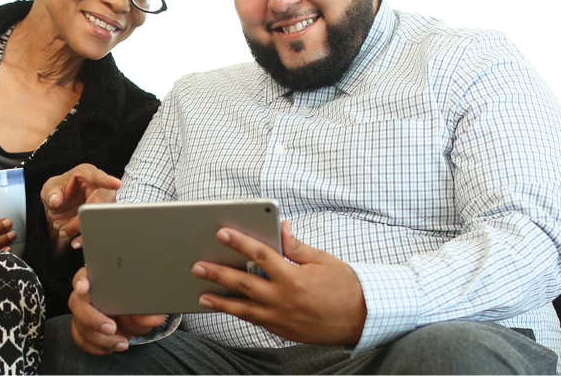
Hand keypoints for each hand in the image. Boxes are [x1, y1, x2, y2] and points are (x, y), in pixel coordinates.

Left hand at [41, 164, 120, 250]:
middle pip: (98, 204)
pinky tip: (77, 241)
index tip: (116, 183)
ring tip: (65, 234)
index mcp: (88, 174)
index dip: (108, 181)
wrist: (60, 206)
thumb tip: (55, 200)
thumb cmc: (58, 192)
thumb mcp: (49, 189)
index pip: (98, 177)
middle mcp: (101, 187)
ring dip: (84, 230)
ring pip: (102, 218)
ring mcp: (106, 203)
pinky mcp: (105, 217)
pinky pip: (101, 228)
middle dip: (82, 219)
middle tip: (65, 230)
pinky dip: (88, 237)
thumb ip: (50, 193)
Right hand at [67, 267, 166, 354]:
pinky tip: (113, 346)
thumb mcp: (143, 309)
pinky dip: (98, 347)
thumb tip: (156, 317)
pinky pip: (82, 340)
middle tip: (111, 328)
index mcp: (99, 281)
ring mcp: (80, 313)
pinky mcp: (80, 329)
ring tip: (121, 343)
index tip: (83, 287)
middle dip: (93, 318)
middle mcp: (85, 296)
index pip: (84, 275)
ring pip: (80, 326)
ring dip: (101, 339)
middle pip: (77, 303)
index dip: (81, 280)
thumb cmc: (132, 309)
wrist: (130, 323)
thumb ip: (147, 312)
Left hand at [192, 220, 366, 344]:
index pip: (260, 255)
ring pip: (244, 309)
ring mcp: (282, 319)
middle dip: (218, 273)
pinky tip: (227, 308)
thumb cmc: (345, 287)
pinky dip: (240, 314)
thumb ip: (296, 247)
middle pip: (243, 283)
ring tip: (202, 295)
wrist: (362, 319)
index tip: (222, 233)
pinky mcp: (283, 331)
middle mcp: (284, 299)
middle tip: (198, 266)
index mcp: (294, 278)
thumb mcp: (322, 260)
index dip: (240, 242)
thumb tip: (280, 228)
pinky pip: (256, 321)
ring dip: (221, 301)